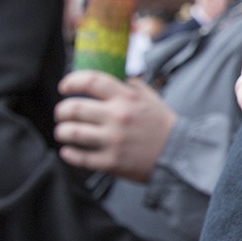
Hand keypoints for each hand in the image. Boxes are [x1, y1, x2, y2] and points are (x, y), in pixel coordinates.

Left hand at [54, 71, 176, 180]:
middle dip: (61, 111)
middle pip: (74, 108)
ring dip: (62, 132)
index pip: (91, 81)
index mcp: (127, 98)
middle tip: (62, 114)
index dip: (72, 81)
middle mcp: (118, 117)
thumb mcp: (151, 98)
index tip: (65, 87)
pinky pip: (79, 157)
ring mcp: (113, 141)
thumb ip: (132, 87)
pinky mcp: (111, 162)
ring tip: (64, 132)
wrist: (179, 154)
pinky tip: (69, 150)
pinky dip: (69, 153)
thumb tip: (116, 78)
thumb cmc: (163, 125)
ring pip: (71, 133)